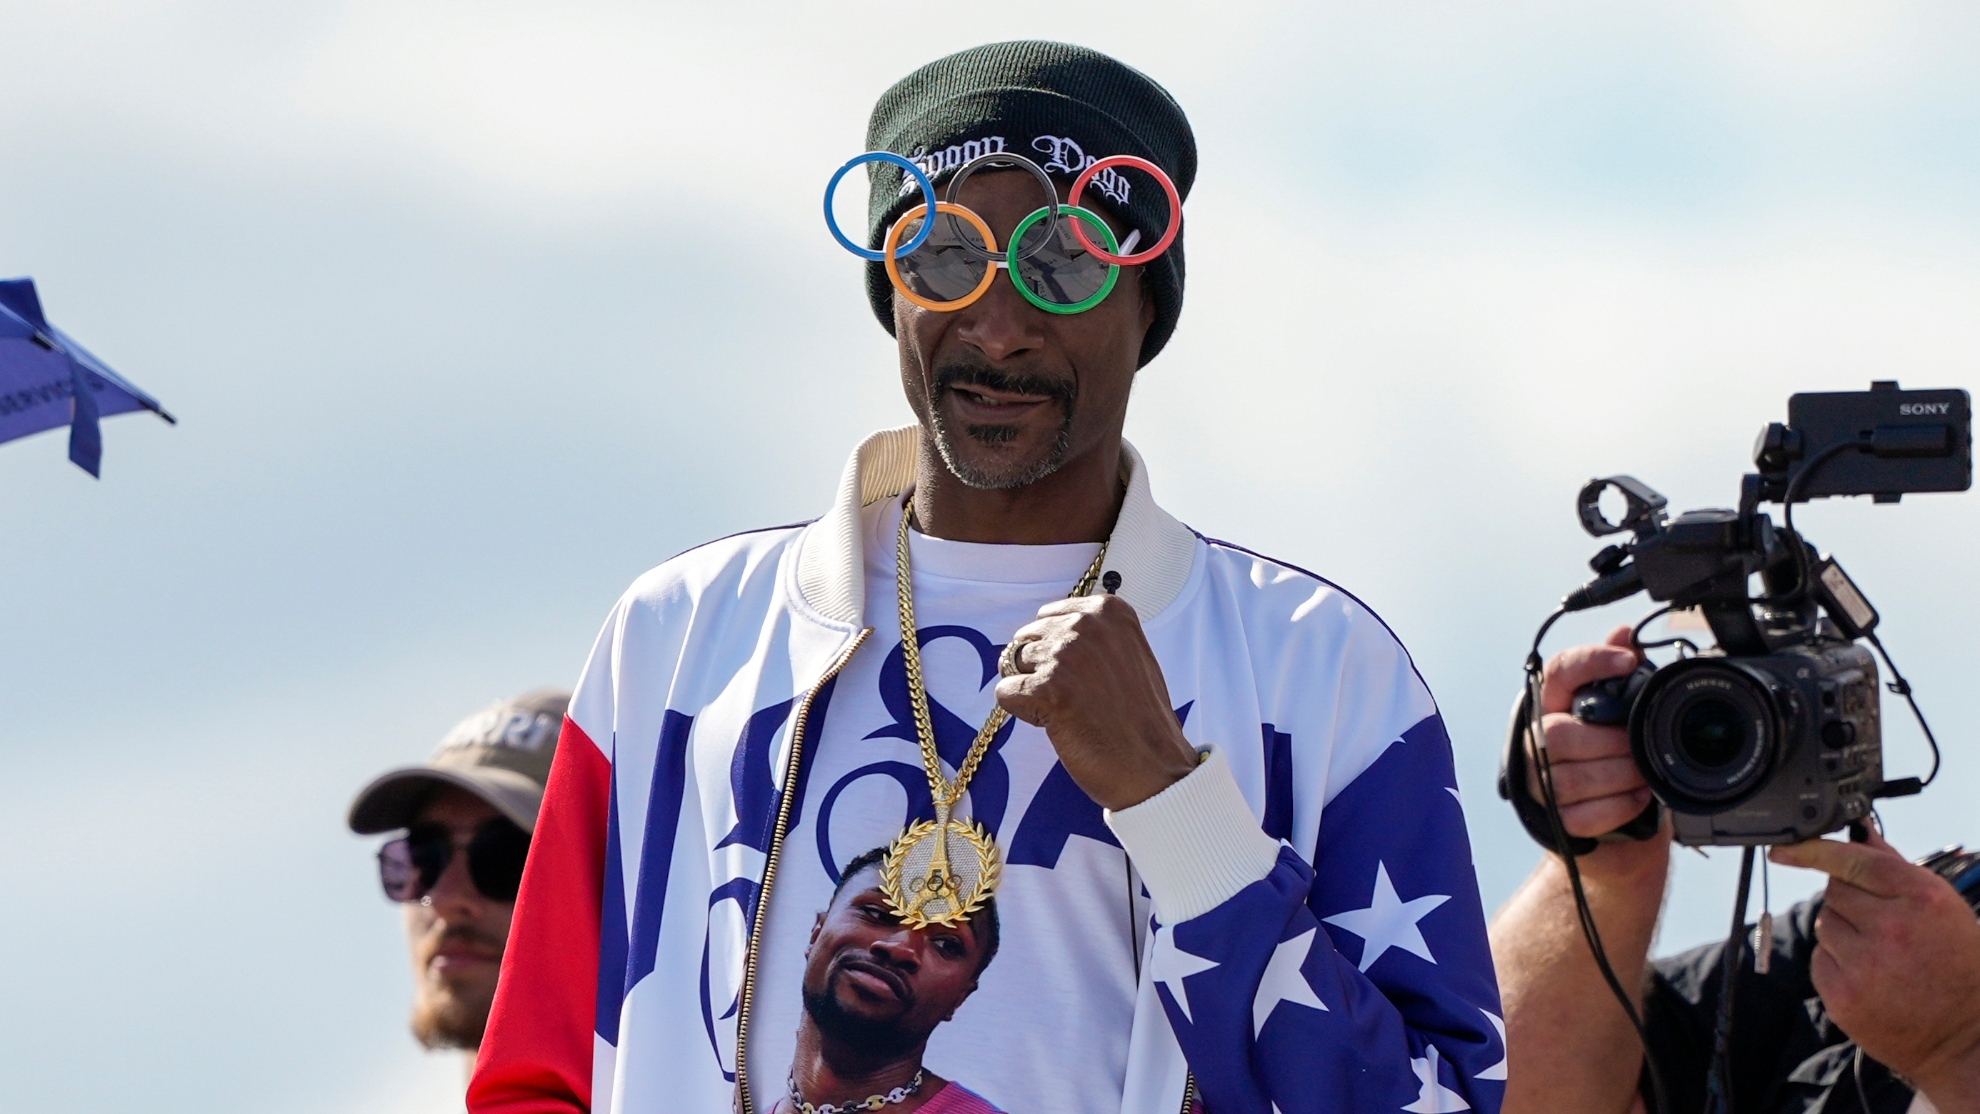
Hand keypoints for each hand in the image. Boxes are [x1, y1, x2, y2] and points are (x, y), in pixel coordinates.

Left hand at [994, 594, 1196, 810]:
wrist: (1153, 765)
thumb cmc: (1140, 717)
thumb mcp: (1126, 653)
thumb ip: (1090, 636)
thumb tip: (1045, 634)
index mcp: (1107, 610)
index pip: (1046, 616)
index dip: (1053, 649)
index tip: (1080, 675)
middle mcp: (1086, 624)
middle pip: (1026, 638)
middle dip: (1037, 668)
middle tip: (1072, 697)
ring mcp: (1065, 655)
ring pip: (1011, 663)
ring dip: (1030, 690)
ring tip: (1066, 710)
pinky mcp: (1046, 689)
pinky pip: (1004, 692)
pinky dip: (1021, 711)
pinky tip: (1054, 723)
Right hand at [1532, 625, 1656, 840]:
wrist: (1614, 834)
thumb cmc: (1614, 764)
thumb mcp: (1620, 719)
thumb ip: (1619, 678)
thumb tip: (1624, 633)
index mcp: (1552, 707)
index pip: (1561, 672)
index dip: (1591, 662)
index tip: (1627, 662)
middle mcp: (1536, 742)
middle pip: (1560, 735)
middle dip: (1611, 742)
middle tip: (1639, 746)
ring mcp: (1541, 784)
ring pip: (1572, 777)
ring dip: (1620, 776)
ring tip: (1643, 774)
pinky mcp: (1555, 822)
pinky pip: (1585, 814)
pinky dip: (1620, 806)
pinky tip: (1637, 798)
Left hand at [1771, 829, 1979, 1109]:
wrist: (1967, 1036)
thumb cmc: (1957, 963)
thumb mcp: (1941, 906)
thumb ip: (1893, 865)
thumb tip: (1859, 829)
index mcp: (1921, 899)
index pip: (1852, 860)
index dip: (1814, 850)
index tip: (1785, 848)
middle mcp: (1891, 929)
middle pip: (1834, 891)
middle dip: (1852, 902)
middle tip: (1883, 926)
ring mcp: (1864, 964)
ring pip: (1825, 924)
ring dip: (1844, 933)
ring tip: (1883, 955)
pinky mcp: (1842, 995)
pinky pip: (1819, 958)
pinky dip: (1837, 964)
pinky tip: (1871, 977)